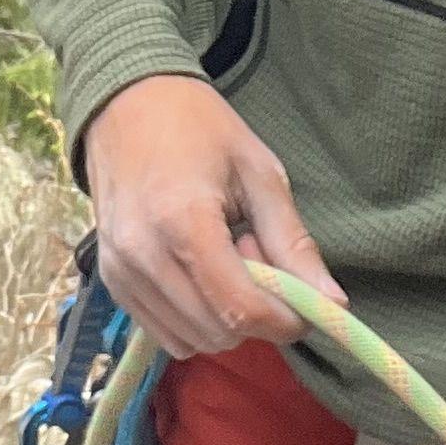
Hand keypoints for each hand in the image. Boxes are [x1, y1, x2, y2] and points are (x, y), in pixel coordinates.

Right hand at [84, 73, 343, 356]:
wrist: (126, 104)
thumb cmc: (199, 129)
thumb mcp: (259, 172)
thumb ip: (293, 242)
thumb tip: (333, 304)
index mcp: (183, 222)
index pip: (241, 309)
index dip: (285, 319)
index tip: (305, 301)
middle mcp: (143, 256)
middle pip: (219, 331)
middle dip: (255, 312)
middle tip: (256, 256)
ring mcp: (120, 272)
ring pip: (193, 341)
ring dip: (224, 318)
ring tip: (224, 260)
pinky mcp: (112, 282)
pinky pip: (166, 334)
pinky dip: (195, 321)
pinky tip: (198, 274)